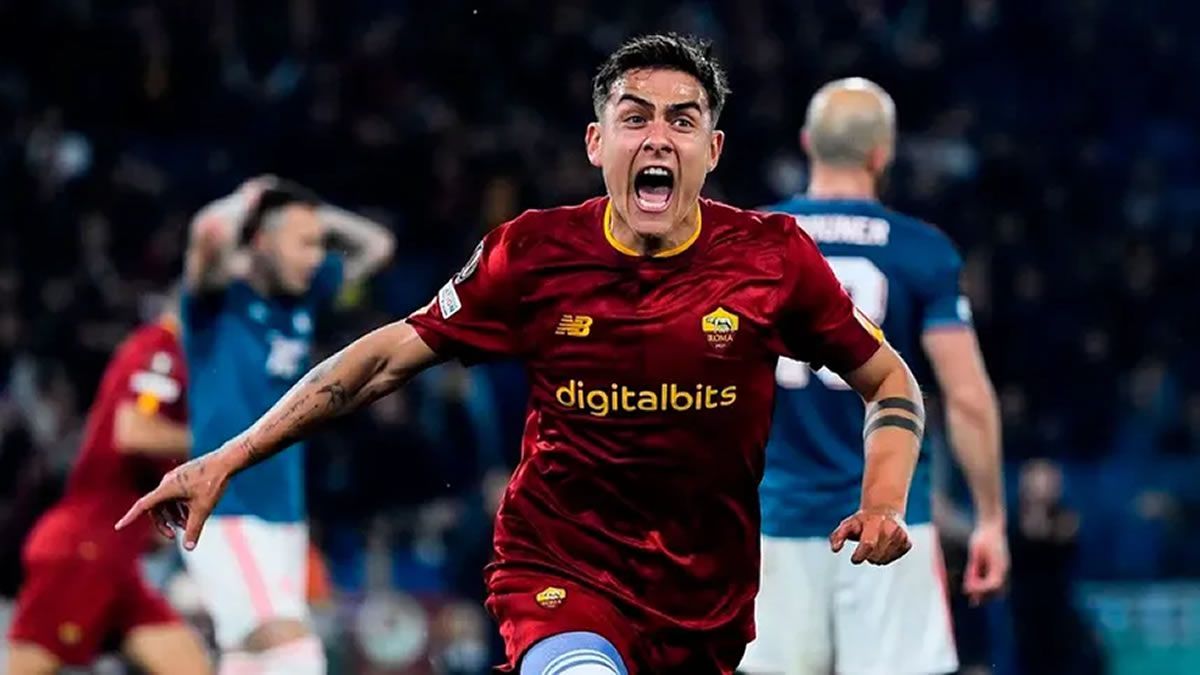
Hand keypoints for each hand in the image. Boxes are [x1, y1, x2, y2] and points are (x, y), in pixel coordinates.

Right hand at [115, 452, 231, 550]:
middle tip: (174, 536)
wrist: (226, 462)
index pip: (143, 506)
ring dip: (174, 516)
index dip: (131, 517)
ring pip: (167, 502)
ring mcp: (175, 478)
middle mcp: (167, 482)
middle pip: (156, 507)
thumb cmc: (213, 483)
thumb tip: (188, 548)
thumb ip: (193, 529)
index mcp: (167, 488)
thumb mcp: (202, 509)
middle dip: (163, 523)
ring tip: (187, 526)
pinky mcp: (184, 476)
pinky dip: (180, 507)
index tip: (119, 527)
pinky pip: (175, 495)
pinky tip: (192, 515)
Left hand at [830, 508, 911, 564]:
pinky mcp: (907, 543)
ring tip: (874, 545)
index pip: (868, 544)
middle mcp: (891, 528)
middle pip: (876, 556)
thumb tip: (835, 549)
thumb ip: (838, 536)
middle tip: (865, 546)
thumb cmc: (863, 520)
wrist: (885, 510)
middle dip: (867, 556)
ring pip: (885, 559)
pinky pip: (894, 558)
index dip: (860, 554)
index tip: (854, 559)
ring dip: (876, 557)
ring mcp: (901, 536)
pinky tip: (884, 546)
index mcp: (875, 522)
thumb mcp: (848, 524)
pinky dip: (886, 556)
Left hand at [963, 519, 1008, 604]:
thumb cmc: (983, 537)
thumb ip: (973, 569)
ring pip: (999, 588)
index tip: (967, 589)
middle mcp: (1004, 569)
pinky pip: (995, 581)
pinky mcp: (1000, 566)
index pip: (992, 584)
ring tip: (974, 598)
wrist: (992, 525)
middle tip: (972, 602)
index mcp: (1000, 565)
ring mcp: (1004, 568)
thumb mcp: (975, 553)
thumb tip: (968, 584)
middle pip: (998, 590)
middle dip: (985, 596)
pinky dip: (986, 586)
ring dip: (987, 593)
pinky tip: (975, 586)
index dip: (980, 589)